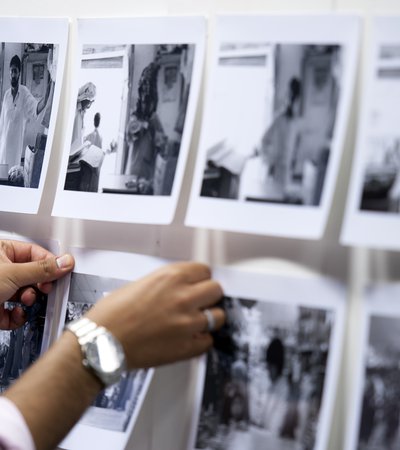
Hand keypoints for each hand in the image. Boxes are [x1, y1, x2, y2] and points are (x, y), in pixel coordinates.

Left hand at [0, 240, 73, 329]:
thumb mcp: (13, 274)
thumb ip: (42, 269)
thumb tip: (66, 262)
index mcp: (3, 251)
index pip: (36, 253)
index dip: (50, 263)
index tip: (63, 272)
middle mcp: (2, 269)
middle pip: (34, 275)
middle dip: (39, 285)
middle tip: (45, 288)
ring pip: (26, 294)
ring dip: (29, 300)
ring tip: (26, 300)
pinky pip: (16, 313)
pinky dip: (19, 317)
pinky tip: (16, 314)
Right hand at [85, 262, 224, 368]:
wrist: (100, 344)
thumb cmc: (111, 314)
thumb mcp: (139, 284)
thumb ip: (165, 283)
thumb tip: (180, 286)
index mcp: (171, 277)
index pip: (205, 270)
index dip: (200, 278)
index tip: (197, 284)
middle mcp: (184, 297)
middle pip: (216, 290)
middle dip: (209, 295)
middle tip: (199, 302)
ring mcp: (188, 323)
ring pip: (218, 316)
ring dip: (208, 318)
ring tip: (195, 322)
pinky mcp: (186, 347)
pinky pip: (208, 341)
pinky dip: (200, 340)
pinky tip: (187, 339)